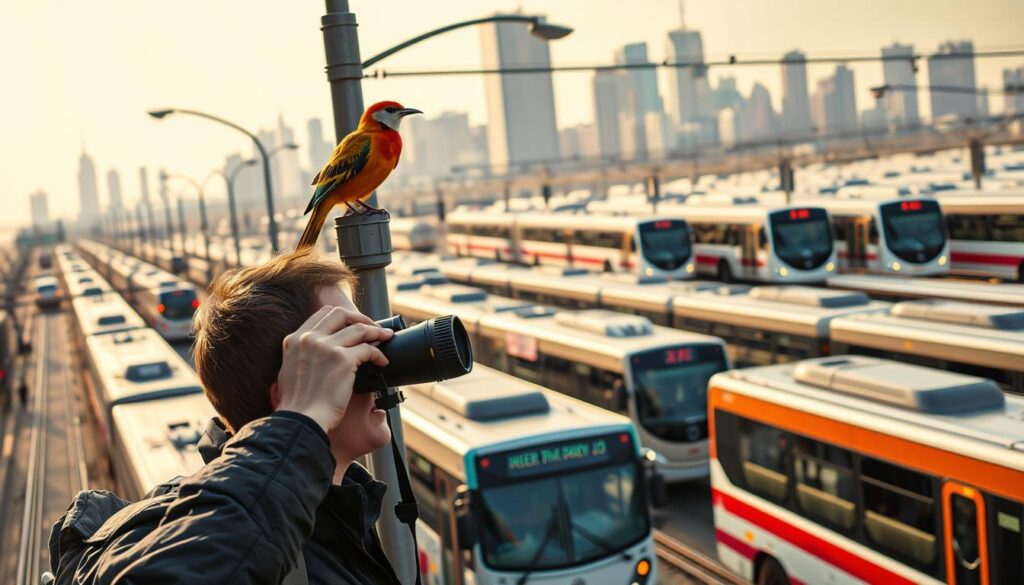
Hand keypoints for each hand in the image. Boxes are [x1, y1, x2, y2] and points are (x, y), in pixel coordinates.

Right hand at [275, 305, 393, 431]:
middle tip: (372, 327)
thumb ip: (302, 354)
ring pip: (359, 328)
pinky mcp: (343, 360)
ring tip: (386, 337)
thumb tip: (318, 350)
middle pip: (340, 313)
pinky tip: (382, 362)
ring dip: (376, 331)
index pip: (322, 314)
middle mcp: (309, 338)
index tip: (353, 324)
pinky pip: (369, 349)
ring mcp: (327, 347)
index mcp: (295, 339)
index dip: (343, 316)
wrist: (301, 420)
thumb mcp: (289, 370)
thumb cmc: (299, 403)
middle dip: (360, 317)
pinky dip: (379, 354)